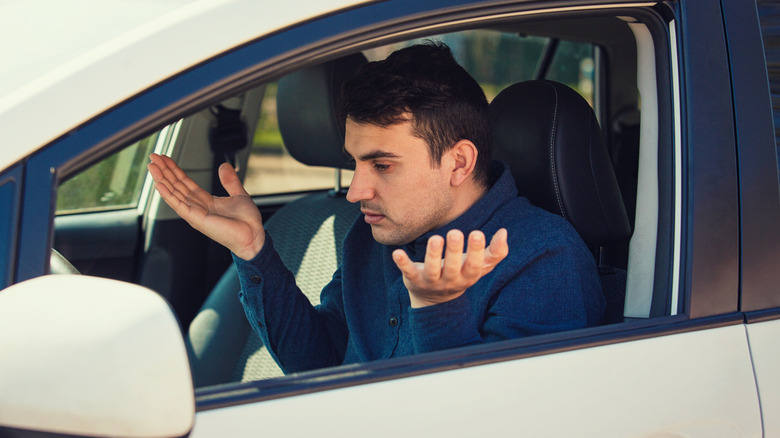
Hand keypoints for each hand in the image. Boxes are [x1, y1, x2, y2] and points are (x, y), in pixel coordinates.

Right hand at [147, 153, 264, 259]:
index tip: (165, 159)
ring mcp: (194, 213)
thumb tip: (224, 165)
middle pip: (176, 185)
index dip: (174, 170)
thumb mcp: (238, 194)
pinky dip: (167, 194)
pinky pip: (178, 204)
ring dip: (161, 179)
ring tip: (151, 166)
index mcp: (205, 201)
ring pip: (173, 193)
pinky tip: (158, 184)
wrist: (253, 235)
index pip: (185, 182)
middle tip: (153, 157)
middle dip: (164, 171)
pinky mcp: (195, 218)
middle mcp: (197, 207)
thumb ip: (230, 180)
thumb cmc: (246, 221)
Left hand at [392, 228, 508, 307]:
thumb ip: (494, 252)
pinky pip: (408, 271)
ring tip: (436, 238)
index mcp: (467, 276)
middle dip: (455, 251)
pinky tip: (397, 253)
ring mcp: (431, 281)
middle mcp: (450, 280)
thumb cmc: (461, 273)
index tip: (477, 233)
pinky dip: (403, 263)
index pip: (474, 266)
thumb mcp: (479, 266)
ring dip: (433, 255)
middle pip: (453, 268)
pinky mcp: (413, 279)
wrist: (435, 300)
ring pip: (432, 270)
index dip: (477, 252)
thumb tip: (504, 232)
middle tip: (456, 233)